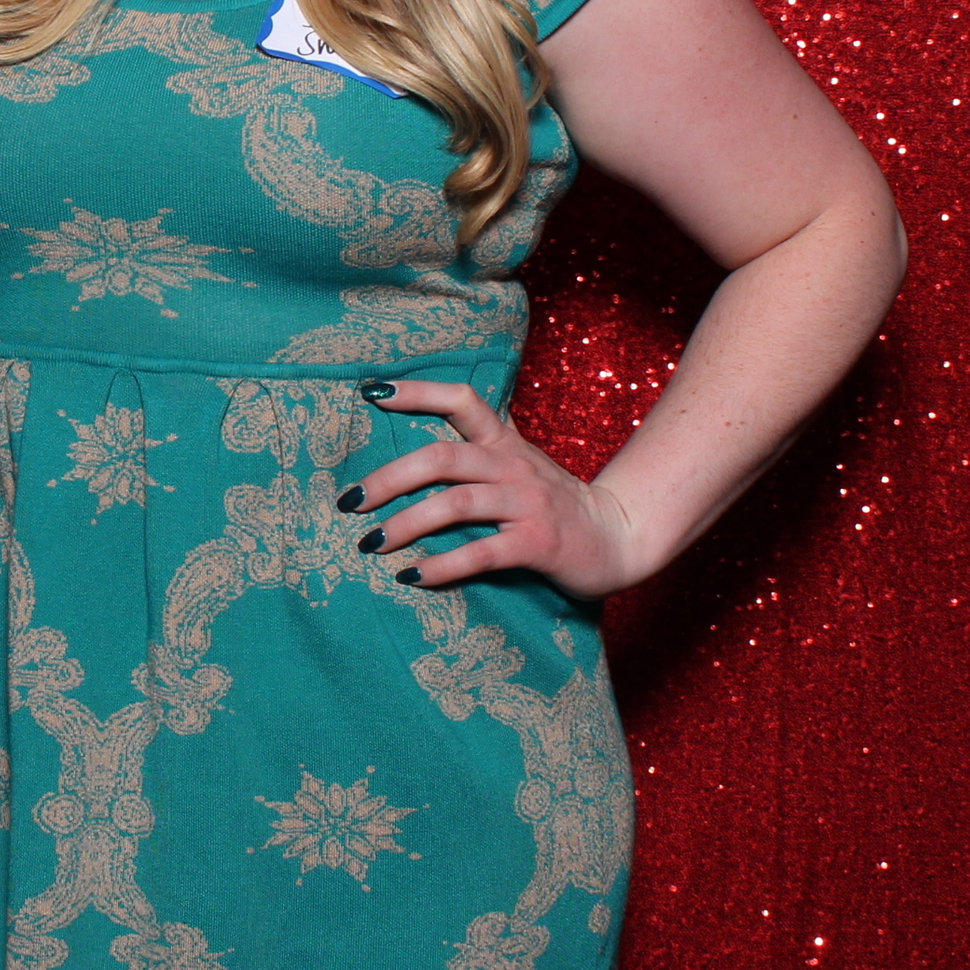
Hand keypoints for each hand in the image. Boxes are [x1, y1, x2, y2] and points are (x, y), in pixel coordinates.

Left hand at [342, 381, 650, 599]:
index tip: (371, 393)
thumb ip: (476, 455)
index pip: (462, 400)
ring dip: (405, 524)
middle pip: (441, 457)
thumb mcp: (518, 467)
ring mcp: (527, 503)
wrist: (620, 538)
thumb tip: (407, 458)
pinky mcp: (538, 543)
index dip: (417, 392)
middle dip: (388, 478)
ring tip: (370, 544)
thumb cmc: (555, 505)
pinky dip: (442, 565)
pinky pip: (481, 553)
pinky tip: (411, 577)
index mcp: (505, 443)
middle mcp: (513, 465)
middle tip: (349, 502)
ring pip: (455, 503)